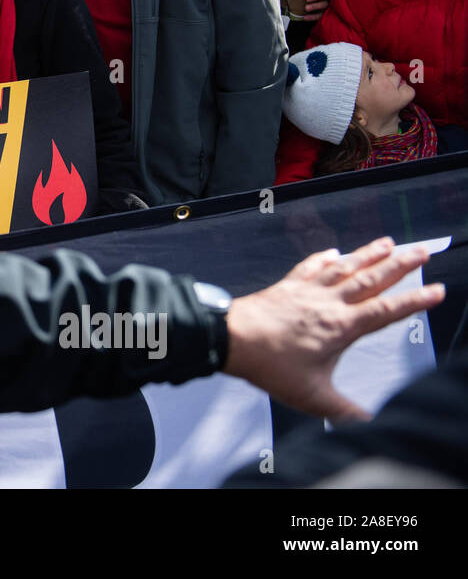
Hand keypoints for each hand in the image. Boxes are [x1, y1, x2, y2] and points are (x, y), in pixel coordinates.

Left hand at [224, 237, 443, 422]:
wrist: (230, 338)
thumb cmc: (270, 365)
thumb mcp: (312, 396)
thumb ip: (345, 411)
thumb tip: (371, 424)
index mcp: (341, 326)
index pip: (387, 311)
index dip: (415, 301)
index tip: (437, 290)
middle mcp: (329, 302)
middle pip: (371, 279)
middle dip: (399, 264)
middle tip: (421, 250)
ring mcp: (307, 291)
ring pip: (345, 267)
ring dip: (368, 254)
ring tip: (388, 242)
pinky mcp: (287, 286)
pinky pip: (310, 267)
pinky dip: (324, 258)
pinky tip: (333, 252)